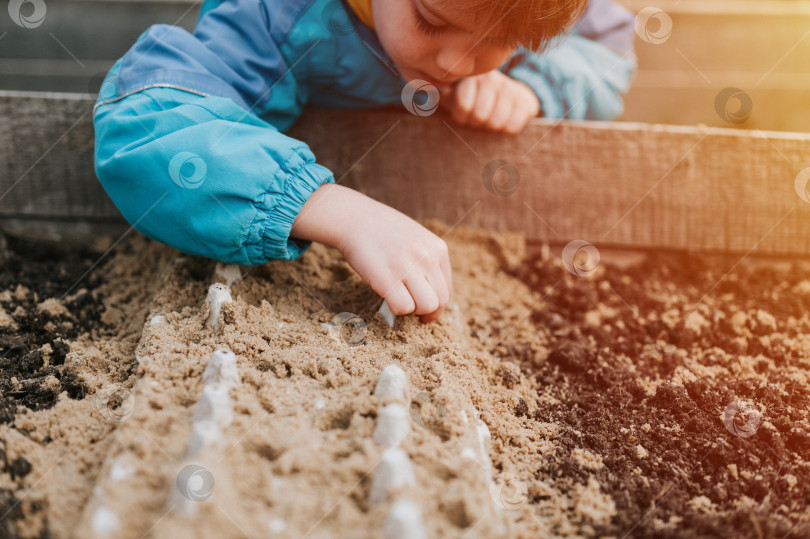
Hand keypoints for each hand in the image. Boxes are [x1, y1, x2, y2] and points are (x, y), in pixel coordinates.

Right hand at [291, 184, 451, 322]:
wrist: (354, 218)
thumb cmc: (381, 230)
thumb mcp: (414, 238)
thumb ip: (425, 260)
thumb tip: (428, 291)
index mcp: (437, 248)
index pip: (446, 288)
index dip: (436, 304)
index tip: (424, 310)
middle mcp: (428, 258)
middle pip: (440, 300)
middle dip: (425, 310)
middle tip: (410, 307)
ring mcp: (408, 268)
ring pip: (426, 306)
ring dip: (412, 310)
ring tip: (398, 300)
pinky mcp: (388, 278)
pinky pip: (403, 307)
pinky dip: (396, 310)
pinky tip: (387, 299)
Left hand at [440, 70, 540, 133]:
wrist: (510, 94)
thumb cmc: (473, 98)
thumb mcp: (453, 94)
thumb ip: (440, 95)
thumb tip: (425, 92)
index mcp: (469, 76)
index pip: (463, 105)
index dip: (462, 115)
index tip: (463, 112)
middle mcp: (490, 79)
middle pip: (480, 116)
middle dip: (476, 122)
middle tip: (478, 117)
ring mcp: (509, 89)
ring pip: (496, 122)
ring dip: (491, 126)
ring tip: (490, 118)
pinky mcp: (524, 101)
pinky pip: (512, 127)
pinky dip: (507, 128)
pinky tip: (505, 119)